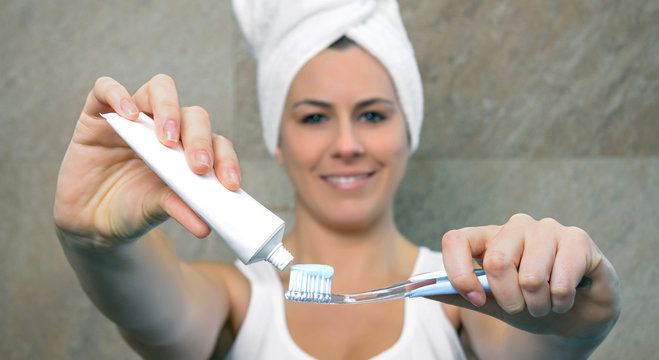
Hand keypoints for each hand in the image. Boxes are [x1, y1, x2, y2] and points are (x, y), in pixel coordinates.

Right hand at [54, 74, 241, 244]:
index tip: (229, 184)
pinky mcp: (97, 113)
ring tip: (166, 141)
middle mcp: (166, 129)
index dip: (226, 159)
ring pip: (160, 89)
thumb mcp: (154, 211)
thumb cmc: (130, 212)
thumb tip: (205, 224)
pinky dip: (118, 95)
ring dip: (169, 110)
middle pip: (193, 115)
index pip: (216, 143)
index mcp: (188, 152)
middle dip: (199, 138)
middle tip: (198, 165)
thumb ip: (178, 208)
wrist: (91, 221)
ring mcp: (134, 118)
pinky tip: (128, 116)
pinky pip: (106, 88)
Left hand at [436, 213, 619, 339]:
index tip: (476, 300)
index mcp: (488, 238)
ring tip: (545, 304)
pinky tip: (565, 299)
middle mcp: (515, 226)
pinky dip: (561, 302)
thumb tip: (415, 286)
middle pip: (496, 261)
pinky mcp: (577, 239)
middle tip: (522, 308)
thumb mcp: (489, 302)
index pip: (455, 240)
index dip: (459, 273)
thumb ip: (455, 292)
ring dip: (538, 304)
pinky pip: (561, 278)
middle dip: (509, 299)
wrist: (574, 314)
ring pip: (530, 276)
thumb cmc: (527, 303)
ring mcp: (547, 228)